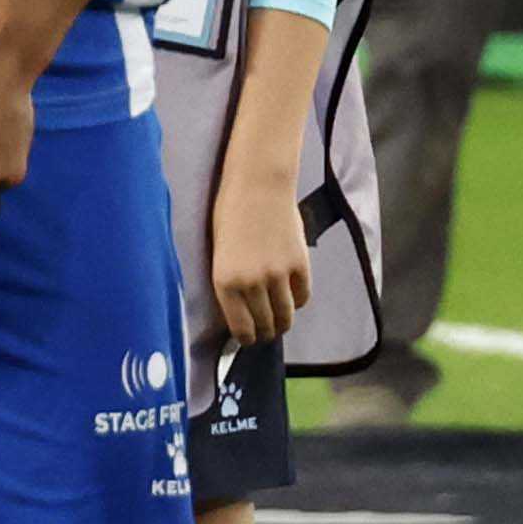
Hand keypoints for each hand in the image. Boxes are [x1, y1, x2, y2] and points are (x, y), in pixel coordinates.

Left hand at [211, 165, 312, 343]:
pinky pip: (303, 297)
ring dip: (283, 323)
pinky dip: (298, 302)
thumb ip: (229, 284)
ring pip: (286, 316)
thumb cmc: (230, 214)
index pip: (241, 328)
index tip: (249, 338)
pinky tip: (292, 297)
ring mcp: (278, 275)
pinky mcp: (300, 264)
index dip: (247, 338)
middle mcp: (251, 283)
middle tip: (266, 330)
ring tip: (280, 321)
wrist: (258, 185)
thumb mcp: (219, 253)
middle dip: (265, 333)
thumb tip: (241, 313)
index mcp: (225, 281)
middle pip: (265, 326)